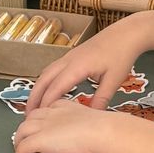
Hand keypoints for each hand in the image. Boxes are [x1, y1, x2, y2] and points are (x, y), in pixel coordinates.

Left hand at [12, 98, 111, 152]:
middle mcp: (51, 113)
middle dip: (27, 129)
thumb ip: (87, 128)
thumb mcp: (94, 124)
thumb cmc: (103, 130)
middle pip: (30, 118)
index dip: (41, 120)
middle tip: (28, 141)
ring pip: (22, 131)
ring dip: (19, 142)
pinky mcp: (39, 139)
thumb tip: (91, 140)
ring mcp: (43, 125)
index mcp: (64, 106)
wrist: (100, 131)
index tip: (43, 129)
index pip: (46, 109)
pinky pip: (22, 147)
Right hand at [26, 23, 145, 114]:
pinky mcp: (71, 56)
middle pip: (43, 80)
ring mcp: (68, 56)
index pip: (55, 88)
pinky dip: (45, 82)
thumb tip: (91, 117)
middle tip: (28, 116)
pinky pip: (51, 70)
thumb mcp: (113, 80)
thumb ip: (101, 100)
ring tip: (34, 106)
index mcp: (77, 67)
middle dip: (34, 98)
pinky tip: (47, 91)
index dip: (46, 104)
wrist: (125, 34)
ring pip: (45, 73)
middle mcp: (68, 60)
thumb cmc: (121, 55)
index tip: (40, 118)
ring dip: (38, 89)